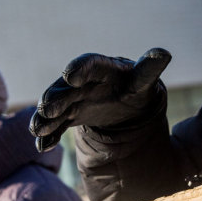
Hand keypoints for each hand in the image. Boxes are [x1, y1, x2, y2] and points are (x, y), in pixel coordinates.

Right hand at [30, 48, 171, 151]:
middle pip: (67, 88)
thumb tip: (163, 53)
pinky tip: (42, 147)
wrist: (123, 101)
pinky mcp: (69, 115)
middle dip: (56, 97)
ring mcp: (74, 99)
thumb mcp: (142, 81)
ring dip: (46, 116)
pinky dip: (49, 134)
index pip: (91, 64)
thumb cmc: (134, 87)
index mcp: (103, 69)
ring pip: (57, 106)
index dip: (80, 69)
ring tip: (38, 129)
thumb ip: (149, 69)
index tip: (70, 75)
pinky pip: (57, 125)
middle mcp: (84, 83)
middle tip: (47, 107)